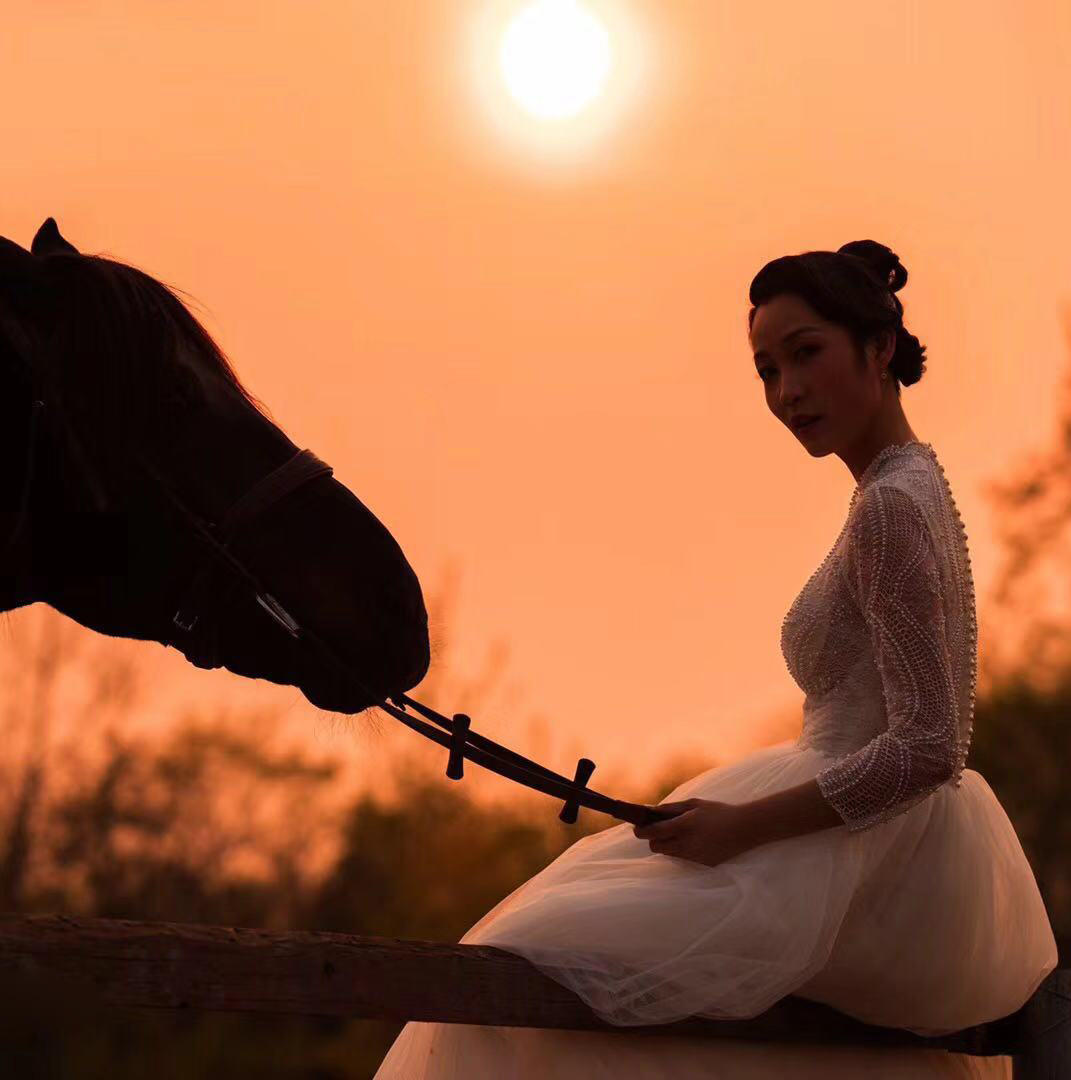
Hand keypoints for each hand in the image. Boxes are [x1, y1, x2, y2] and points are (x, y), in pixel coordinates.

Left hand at [632, 798, 755, 868]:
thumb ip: (671, 808)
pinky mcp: (702, 865)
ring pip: (668, 854)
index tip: (636, 828)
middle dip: (653, 839)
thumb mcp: (694, 804)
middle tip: (658, 830)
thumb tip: (649, 810)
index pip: (653, 832)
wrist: (745, 829)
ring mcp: (695, 857)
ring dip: (666, 845)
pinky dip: (681, 851)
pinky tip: (693, 842)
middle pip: (656, 847)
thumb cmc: (718, 812)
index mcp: (684, 825)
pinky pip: (683, 859)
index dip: (641, 831)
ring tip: (677, 834)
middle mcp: (687, 844)